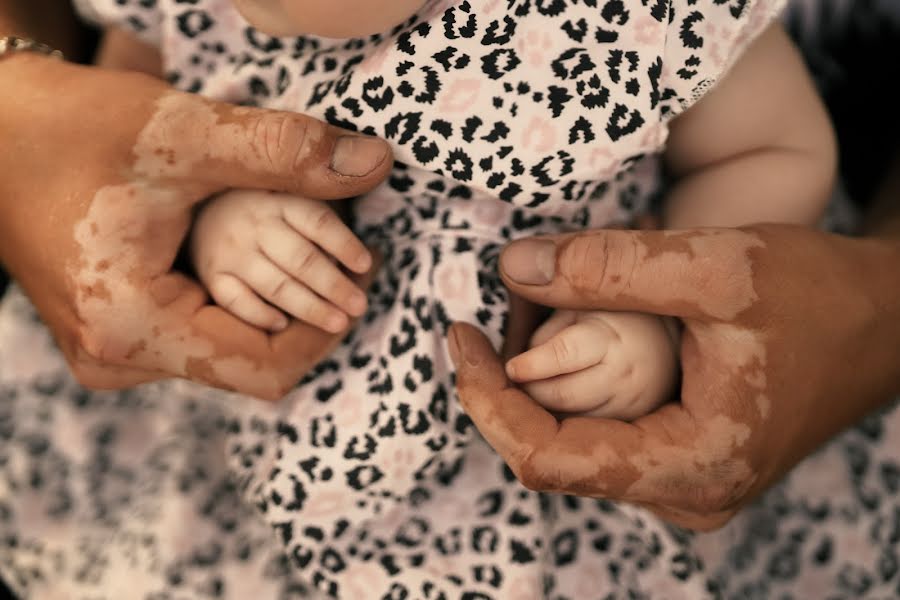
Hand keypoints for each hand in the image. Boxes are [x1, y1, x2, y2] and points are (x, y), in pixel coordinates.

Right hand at [0, 55, 391, 399]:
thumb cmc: (70, 127)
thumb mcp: (184, 135)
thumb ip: (284, 153)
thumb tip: (373, 164)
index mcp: (130, 326)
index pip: (265, 370)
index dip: (324, 332)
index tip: (361, 283)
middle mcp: (116, 357)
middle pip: (247, 364)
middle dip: (302, 316)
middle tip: (340, 264)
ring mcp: (111, 350)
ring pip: (224, 351)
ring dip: (270, 306)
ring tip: (293, 249)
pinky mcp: (115, 330)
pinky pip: (197, 335)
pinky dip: (236, 301)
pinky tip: (243, 254)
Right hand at [192, 190, 370, 332]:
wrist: (201, 210)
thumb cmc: (267, 210)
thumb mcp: (293, 198)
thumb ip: (324, 221)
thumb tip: (373, 258)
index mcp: (280, 200)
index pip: (317, 221)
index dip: (344, 244)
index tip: (366, 265)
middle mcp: (254, 224)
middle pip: (300, 259)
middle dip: (334, 286)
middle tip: (359, 306)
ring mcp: (230, 251)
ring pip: (274, 284)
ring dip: (310, 307)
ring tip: (339, 323)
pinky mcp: (212, 275)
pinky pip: (236, 301)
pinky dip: (260, 315)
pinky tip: (283, 325)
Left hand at [449, 225, 899, 529]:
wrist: (883, 322)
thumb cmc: (819, 296)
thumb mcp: (717, 267)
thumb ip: (610, 266)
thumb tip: (511, 266)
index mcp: (692, 464)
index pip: (547, 457)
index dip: (487, 398)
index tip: (457, 337)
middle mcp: (684, 492)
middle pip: (553, 455)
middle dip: (506, 386)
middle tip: (485, 318)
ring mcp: (684, 482)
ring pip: (574, 446)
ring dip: (535, 386)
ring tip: (522, 318)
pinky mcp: (684, 459)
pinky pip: (602, 435)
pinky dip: (569, 388)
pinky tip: (562, 339)